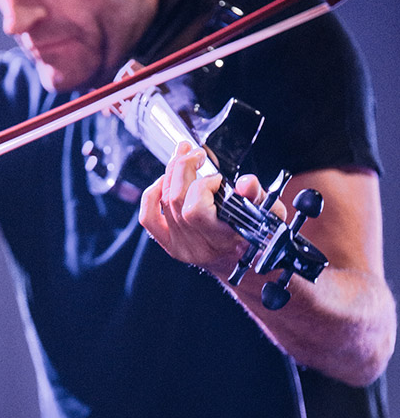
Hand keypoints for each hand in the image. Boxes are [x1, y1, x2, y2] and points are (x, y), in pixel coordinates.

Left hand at [138, 142, 285, 276]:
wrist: (243, 264)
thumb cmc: (257, 237)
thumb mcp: (268, 215)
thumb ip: (258, 197)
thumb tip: (246, 183)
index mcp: (223, 240)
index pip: (196, 210)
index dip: (204, 185)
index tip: (218, 179)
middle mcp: (198, 245)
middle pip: (176, 200)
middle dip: (184, 168)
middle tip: (196, 154)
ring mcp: (180, 246)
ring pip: (164, 202)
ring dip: (171, 173)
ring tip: (183, 156)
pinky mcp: (169, 244)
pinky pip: (149, 218)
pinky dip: (151, 195)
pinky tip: (163, 180)